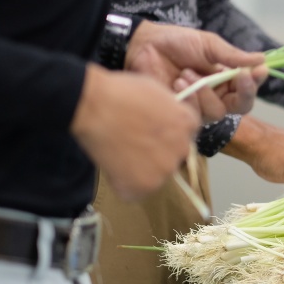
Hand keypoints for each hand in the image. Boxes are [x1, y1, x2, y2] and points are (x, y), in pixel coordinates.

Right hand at [71, 63, 199, 200]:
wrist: (95, 106)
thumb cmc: (121, 92)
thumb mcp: (157, 92)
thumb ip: (169, 111)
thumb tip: (164, 121)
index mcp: (188, 123)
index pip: (185, 135)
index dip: (167, 134)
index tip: (152, 133)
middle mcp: (182, 149)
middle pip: (173, 156)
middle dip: (157, 152)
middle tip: (133, 143)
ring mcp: (164, 170)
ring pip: (156, 175)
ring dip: (142, 169)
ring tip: (119, 154)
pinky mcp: (144, 186)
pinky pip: (135, 191)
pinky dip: (123, 183)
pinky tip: (112, 166)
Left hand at [124, 21, 266, 121]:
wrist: (144, 46)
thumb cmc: (177, 42)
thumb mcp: (208, 44)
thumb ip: (232, 56)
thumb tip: (261, 60)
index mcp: (226, 78)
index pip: (248, 88)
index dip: (255, 84)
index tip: (257, 72)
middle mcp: (217, 95)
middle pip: (240, 106)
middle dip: (242, 92)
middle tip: (238, 77)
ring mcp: (199, 106)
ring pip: (217, 112)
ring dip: (205, 91)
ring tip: (186, 73)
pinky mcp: (181, 114)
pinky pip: (194, 116)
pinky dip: (189, 99)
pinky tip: (177, 83)